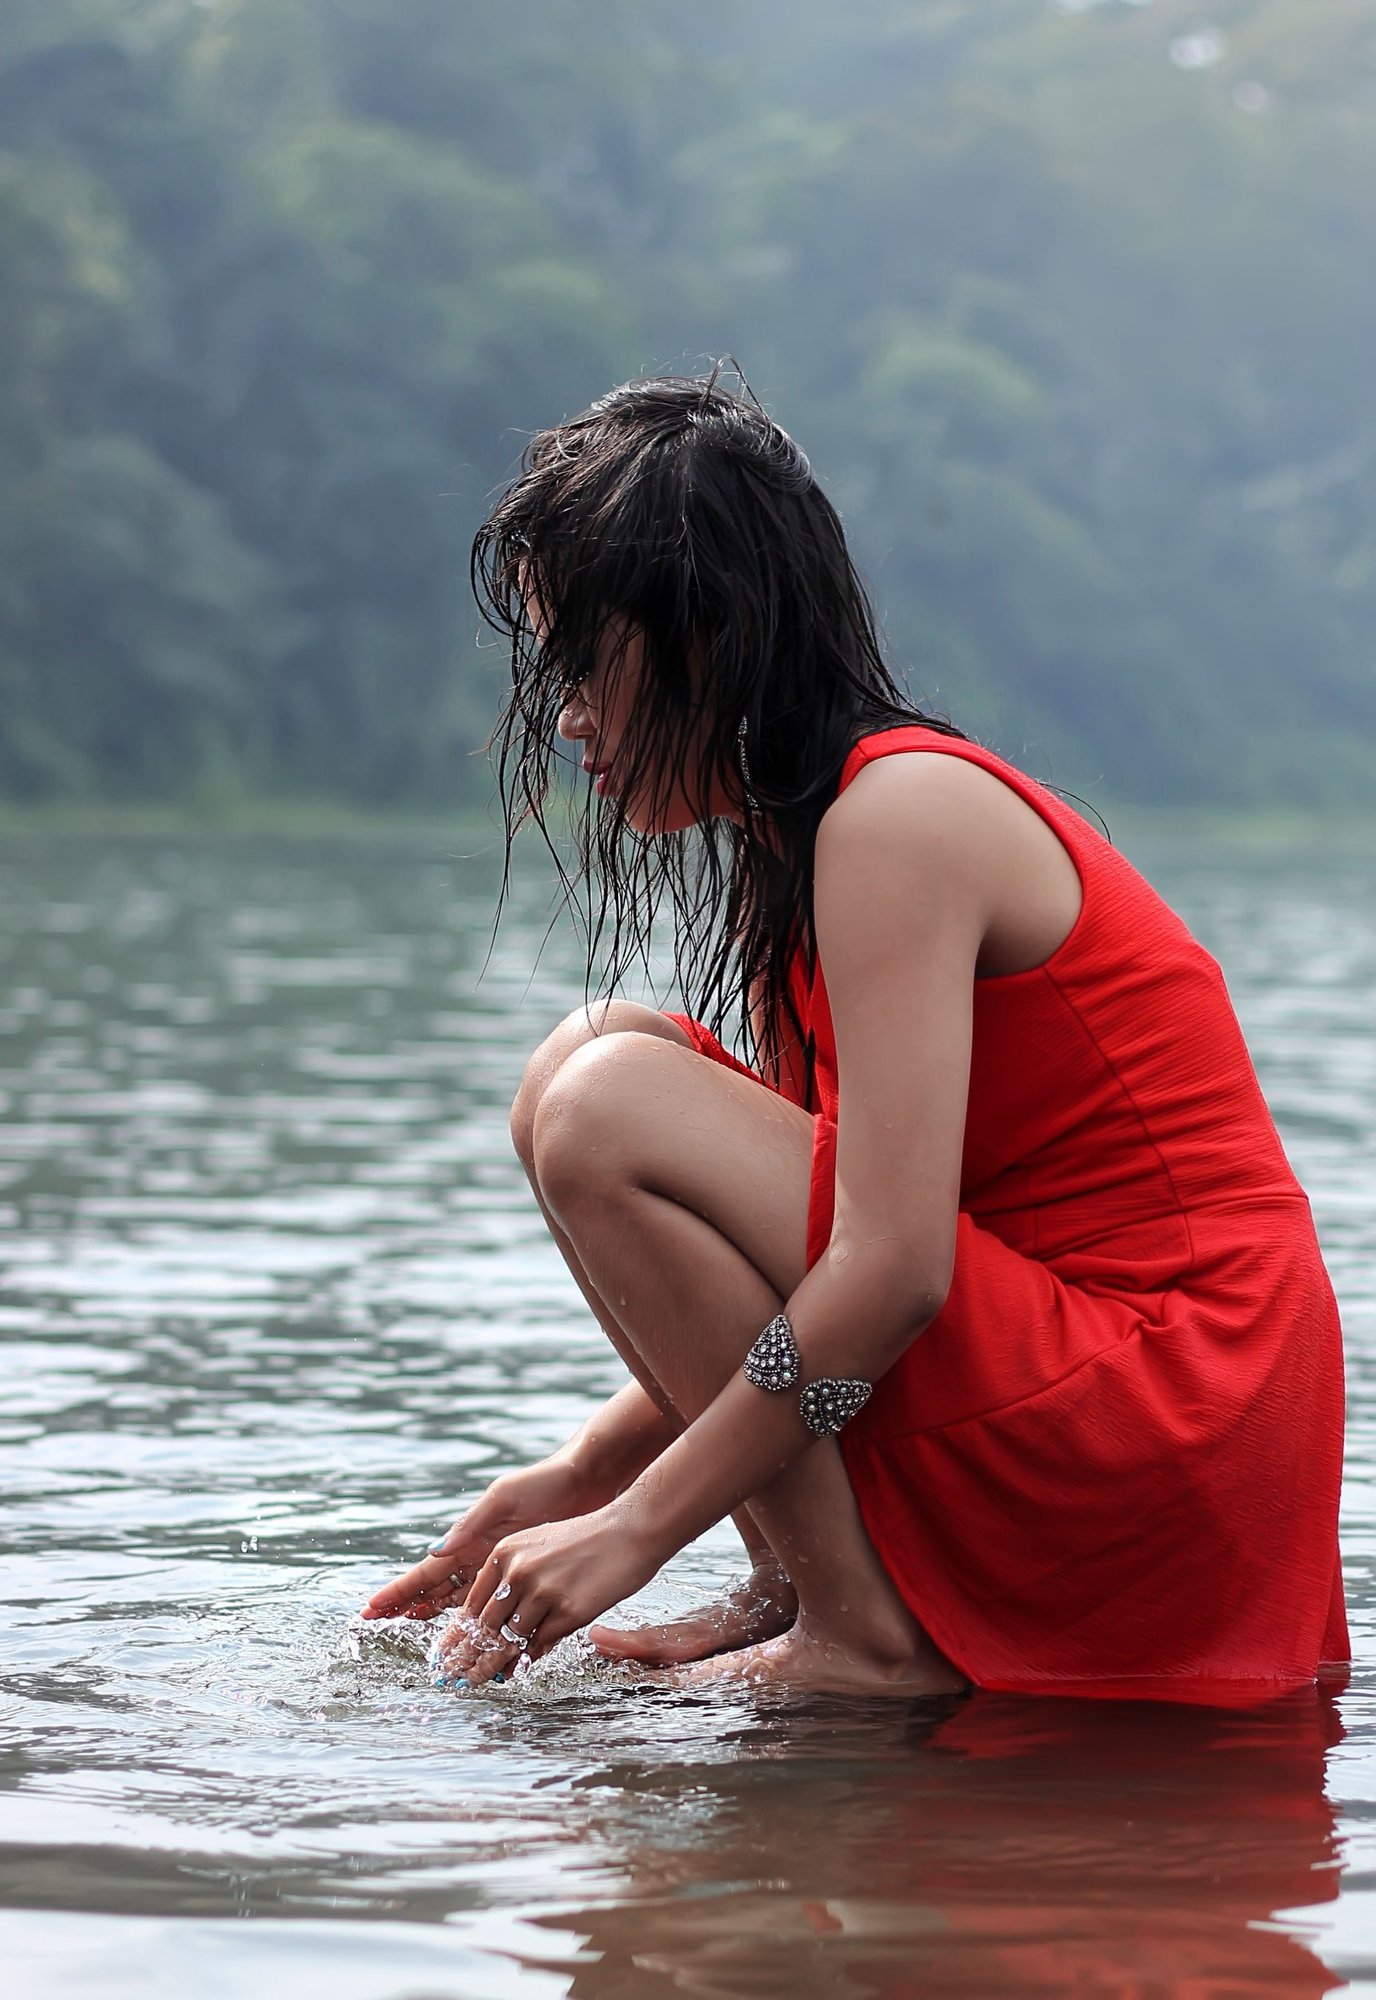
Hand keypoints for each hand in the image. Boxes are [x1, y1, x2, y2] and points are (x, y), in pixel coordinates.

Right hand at [360, 1456, 590, 1621]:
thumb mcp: (503, 1498)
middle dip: (407, 1605)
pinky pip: (493, 1603)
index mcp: (469, 1537)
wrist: (584, 1483)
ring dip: (437, 1617)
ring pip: (459, 1600)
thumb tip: (436, 1550)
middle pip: (435, 1589)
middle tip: (380, 1624)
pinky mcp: (521, 1576)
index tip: (372, 1608)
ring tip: (415, 1635)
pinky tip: (469, 1637)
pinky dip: (477, 1620)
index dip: (399, 1591)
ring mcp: (498, 1567)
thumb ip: (471, 1524)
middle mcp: (478, 1555)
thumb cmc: (543, 1484)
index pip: (426, 1572)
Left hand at [434, 1501, 662, 1685]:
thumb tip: (494, 1623)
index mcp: (506, 1553)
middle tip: (454, 1678)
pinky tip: (517, 1670)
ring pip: (508, 1640)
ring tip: (479, 1680)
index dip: (458, 1634)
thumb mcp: (539, 1546)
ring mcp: (542, 1592)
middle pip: (485, 1626)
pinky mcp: (568, 1611)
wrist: (629, 1530)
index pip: (472, 1603)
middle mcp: (518, 1571)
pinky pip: (539, 1644)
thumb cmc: (587, 1540)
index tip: (447, 1654)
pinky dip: (526, 1660)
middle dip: (468, 1656)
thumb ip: (512, 1579)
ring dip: (492, 1665)